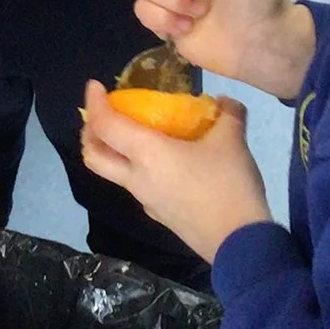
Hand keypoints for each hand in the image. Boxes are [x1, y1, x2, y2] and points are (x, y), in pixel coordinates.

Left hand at [80, 81, 270, 263]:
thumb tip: (225, 101)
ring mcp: (146, 200)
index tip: (95, 86)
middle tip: (103, 113)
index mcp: (146, 154)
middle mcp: (137, 178)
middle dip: (90, 132)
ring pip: (115, 173)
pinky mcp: (160, 215)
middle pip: (93, 156)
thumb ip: (228, 113)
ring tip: (138, 134)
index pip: (105, 125)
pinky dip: (138, 168)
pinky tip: (165, 161)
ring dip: (114, 152)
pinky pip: (138, 186)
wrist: (239, 243)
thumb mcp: (232, 140)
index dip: (94, 103)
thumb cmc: (228, 185)